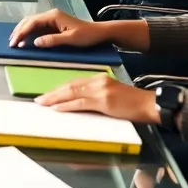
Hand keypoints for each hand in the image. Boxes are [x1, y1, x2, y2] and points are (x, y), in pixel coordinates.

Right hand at [8, 9, 109, 48]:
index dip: (22, 32)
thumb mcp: (70, 39)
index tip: (15, 42)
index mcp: (53, 16)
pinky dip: (29, 33)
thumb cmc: (86, 35)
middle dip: (19, 31)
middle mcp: (50, 15)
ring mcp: (51, 19)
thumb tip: (35, 42)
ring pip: (32, 23)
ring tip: (15, 41)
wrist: (98, 33)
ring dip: (22, 31)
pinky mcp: (53, 25)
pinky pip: (37, 28)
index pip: (32, 22)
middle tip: (11, 43)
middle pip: (29, 21)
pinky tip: (25, 40)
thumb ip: (52, 40)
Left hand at [38, 74, 157, 123]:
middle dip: (53, 93)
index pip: (74, 82)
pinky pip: (81, 103)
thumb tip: (78, 104)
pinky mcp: (104, 101)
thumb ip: (96, 96)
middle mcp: (98, 81)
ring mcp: (101, 91)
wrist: (148, 104)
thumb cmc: (132, 103)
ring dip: (55, 99)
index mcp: (99, 79)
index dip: (59, 88)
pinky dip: (68, 106)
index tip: (48, 94)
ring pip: (72, 93)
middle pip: (70, 86)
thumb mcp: (112, 95)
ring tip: (43, 104)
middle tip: (39, 99)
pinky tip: (58, 108)